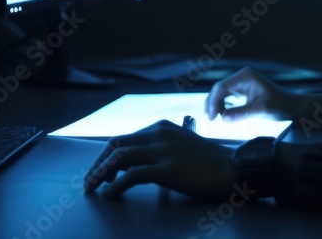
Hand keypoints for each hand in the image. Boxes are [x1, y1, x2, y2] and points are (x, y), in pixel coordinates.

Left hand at [83, 120, 236, 196]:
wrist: (231, 167)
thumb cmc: (209, 161)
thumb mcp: (182, 143)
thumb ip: (161, 146)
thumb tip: (138, 161)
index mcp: (161, 127)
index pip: (123, 138)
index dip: (106, 155)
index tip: (99, 170)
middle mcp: (158, 134)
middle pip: (115, 144)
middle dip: (97, 163)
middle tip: (90, 181)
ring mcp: (162, 150)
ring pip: (119, 157)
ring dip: (100, 174)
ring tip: (93, 188)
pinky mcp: (166, 168)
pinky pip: (131, 175)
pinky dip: (115, 185)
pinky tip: (110, 194)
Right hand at [205, 67, 316, 121]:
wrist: (291, 106)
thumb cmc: (279, 106)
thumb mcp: (261, 110)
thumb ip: (242, 113)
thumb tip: (223, 118)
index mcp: (245, 77)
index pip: (221, 86)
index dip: (213, 101)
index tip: (212, 118)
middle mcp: (242, 76)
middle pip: (219, 88)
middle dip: (213, 103)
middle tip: (211, 119)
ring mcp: (242, 82)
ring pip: (221, 92)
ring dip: (216, 104)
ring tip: (214, 118)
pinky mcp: (243, 89)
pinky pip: (227, 95)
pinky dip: (222, 104)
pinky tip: (221, 114)